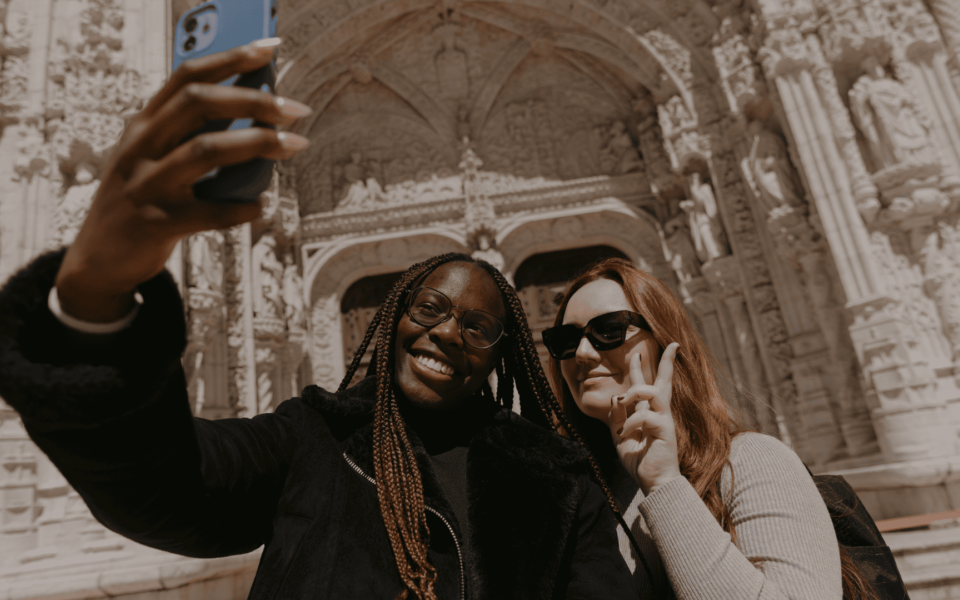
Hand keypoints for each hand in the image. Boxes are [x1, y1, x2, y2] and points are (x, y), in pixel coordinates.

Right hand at [55, 39, 310, 321]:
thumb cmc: (143, 200)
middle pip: (198, 105)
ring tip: (294, 146)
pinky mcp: (154, 224)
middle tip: (295, 110)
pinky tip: (261, 206)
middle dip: (253, 101)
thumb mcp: (155, 157)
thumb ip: (193, 135)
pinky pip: (206, 213)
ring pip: (203, 152)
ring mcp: (145, 185)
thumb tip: (256, 109)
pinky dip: (240, 209)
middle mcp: (140, 147)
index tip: (268, 49)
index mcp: (144, 125)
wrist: (99, 259)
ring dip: (257, 145)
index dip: (229, 59)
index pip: (186, 77)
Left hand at [608, 343, 681, 495]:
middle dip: (667, 362)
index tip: (639, 352)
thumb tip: (616, 396)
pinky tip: (623, 435)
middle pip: (664, 382)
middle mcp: (659, 413)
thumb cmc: (640, 461)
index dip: (641, 369)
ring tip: (623, 401)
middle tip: (673, 346)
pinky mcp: (665, 429)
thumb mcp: (621, 437)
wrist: (654, 482)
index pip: (646, 386)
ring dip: (634, 391)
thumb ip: (618, 417)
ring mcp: (664, 420)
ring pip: (652, 391)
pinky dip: (629, 423)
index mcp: (649, 414)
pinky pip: (644, 415)